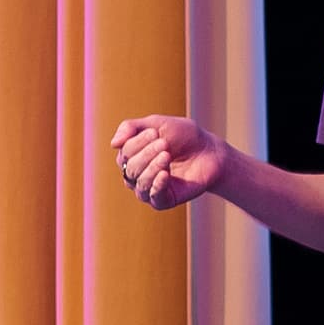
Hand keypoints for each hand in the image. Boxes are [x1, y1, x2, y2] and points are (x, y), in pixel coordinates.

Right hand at [110, 114, 224, 208]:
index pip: (124, 152)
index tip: (156, 132)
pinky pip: (154, 198)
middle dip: (146, 153)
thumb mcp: (156, 123)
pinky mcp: (165, 200)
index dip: (137, 142)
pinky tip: (165, 174)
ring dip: (152, 167)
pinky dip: (157, 185)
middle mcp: (136, 175)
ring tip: (167, 155)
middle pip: (130, 168)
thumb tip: (113, 144)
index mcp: (131, 156)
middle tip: (164, 143)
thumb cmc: (183, 136)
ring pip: (140, 183)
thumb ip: (131, 128)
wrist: (210, 150)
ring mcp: (150, 189)